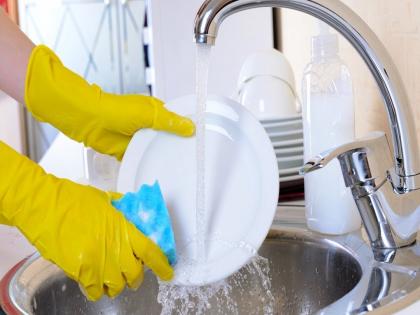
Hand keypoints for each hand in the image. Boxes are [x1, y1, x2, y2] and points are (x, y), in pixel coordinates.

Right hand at [0, 141, 172, 300]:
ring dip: (118, 284)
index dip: (161, 264)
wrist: (43, 205)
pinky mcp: (80, 270)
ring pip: (117, 285)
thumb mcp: (104, 200)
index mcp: (122, 227)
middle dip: (137, 277)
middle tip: (133, 273)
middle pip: (135, 273)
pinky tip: (95, 281)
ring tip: (113, 278)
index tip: (167, 272)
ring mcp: (97, 261)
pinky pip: (95, 290)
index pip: (149, 250)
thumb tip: (132, 215)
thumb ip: (121, 211)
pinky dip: (98, 289)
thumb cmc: (72, 198)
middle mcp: (113, 247)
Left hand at [24, 45, 194, 159]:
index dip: (188, 130)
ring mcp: (139, 139)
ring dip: (163, 156)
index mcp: (156, 112)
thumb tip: (191, 127)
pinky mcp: (129, 151)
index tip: (200, 141)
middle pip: (168, 138)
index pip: (177, 121)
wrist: (90, 121)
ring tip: (180, 169)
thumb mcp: (149, 114)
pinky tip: (159, 171)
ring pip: (156, 150)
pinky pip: (142, 159)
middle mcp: (150, 125)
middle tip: (193, 160)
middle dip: (177, 146)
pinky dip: (148, 164)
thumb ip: (170, 122)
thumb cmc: (117, 110)